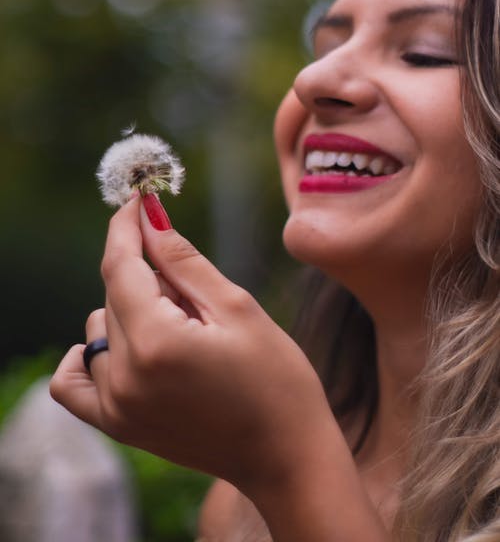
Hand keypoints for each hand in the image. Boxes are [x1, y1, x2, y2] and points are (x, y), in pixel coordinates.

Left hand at [50, 195, 336, 494]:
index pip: (120, 265)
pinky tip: (124, 343)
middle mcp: (123, 378)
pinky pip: (74, 379)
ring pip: (100, 326)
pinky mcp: (117, 425)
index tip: (136, 198)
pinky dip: (90, 352)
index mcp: (155, 343)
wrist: (284, 455)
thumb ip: (183, 260)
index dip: (125, 225)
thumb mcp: (236, 307)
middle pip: (113, 293)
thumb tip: (149, 215)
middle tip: (196, 294)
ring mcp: (115, 407)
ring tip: (183, 330)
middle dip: (149, 275)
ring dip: (132, 312)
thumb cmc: (276, 380)